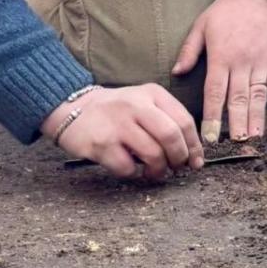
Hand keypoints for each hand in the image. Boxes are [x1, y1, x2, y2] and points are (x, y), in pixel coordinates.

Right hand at [42, 85, 202, 179]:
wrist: (70, 108)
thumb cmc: (116, 112)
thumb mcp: (144, 102)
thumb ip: (168, 121)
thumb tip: (193, 156)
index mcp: (152, 94)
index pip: (184, 121)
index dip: (194, 146)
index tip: (196, 162)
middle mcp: (135, 105)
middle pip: (171, 137)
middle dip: (179, 158)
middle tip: (176, 168)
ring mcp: (117, 124)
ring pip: (153, 154)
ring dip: (159, 170)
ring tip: (155, 172)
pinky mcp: (101, 143)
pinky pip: (128, 167)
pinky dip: (134, 174)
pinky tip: (131, 169)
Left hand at [173, 0, 266, 142]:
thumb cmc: (228, 8)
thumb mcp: (202, 24)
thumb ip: (190, 50)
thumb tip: (177, 73)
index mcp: (221, 57)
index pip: (215, 92)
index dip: (212, 115)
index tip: (210, 136)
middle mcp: (242, 62)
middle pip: (238, 99)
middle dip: (236, 123)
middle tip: (236, 144)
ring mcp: (262, 61)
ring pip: (259, 94)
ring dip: (257, 117)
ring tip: (255, 136)